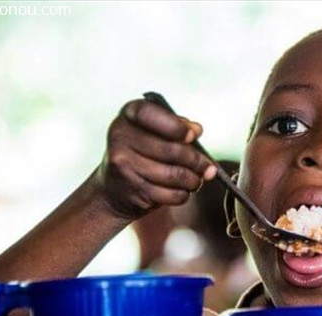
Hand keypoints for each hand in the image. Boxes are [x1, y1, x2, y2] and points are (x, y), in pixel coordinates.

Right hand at [95, 99, 216, 218]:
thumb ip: (176, 126)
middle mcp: (120, 136)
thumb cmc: (142, 153)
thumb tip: (196, 129)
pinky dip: (183, 194)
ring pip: (173, 174)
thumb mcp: (153, 131)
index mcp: (129, 114)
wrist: (113, 188)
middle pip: (170, 149)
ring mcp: (123, 164)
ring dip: (193, 180)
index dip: (175, 126)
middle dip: (196, 160)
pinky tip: (183, 190)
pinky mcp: (131, 189)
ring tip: (197, 180)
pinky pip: (169, 194)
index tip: (193, 136)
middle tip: (208, 167)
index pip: (150, 114)